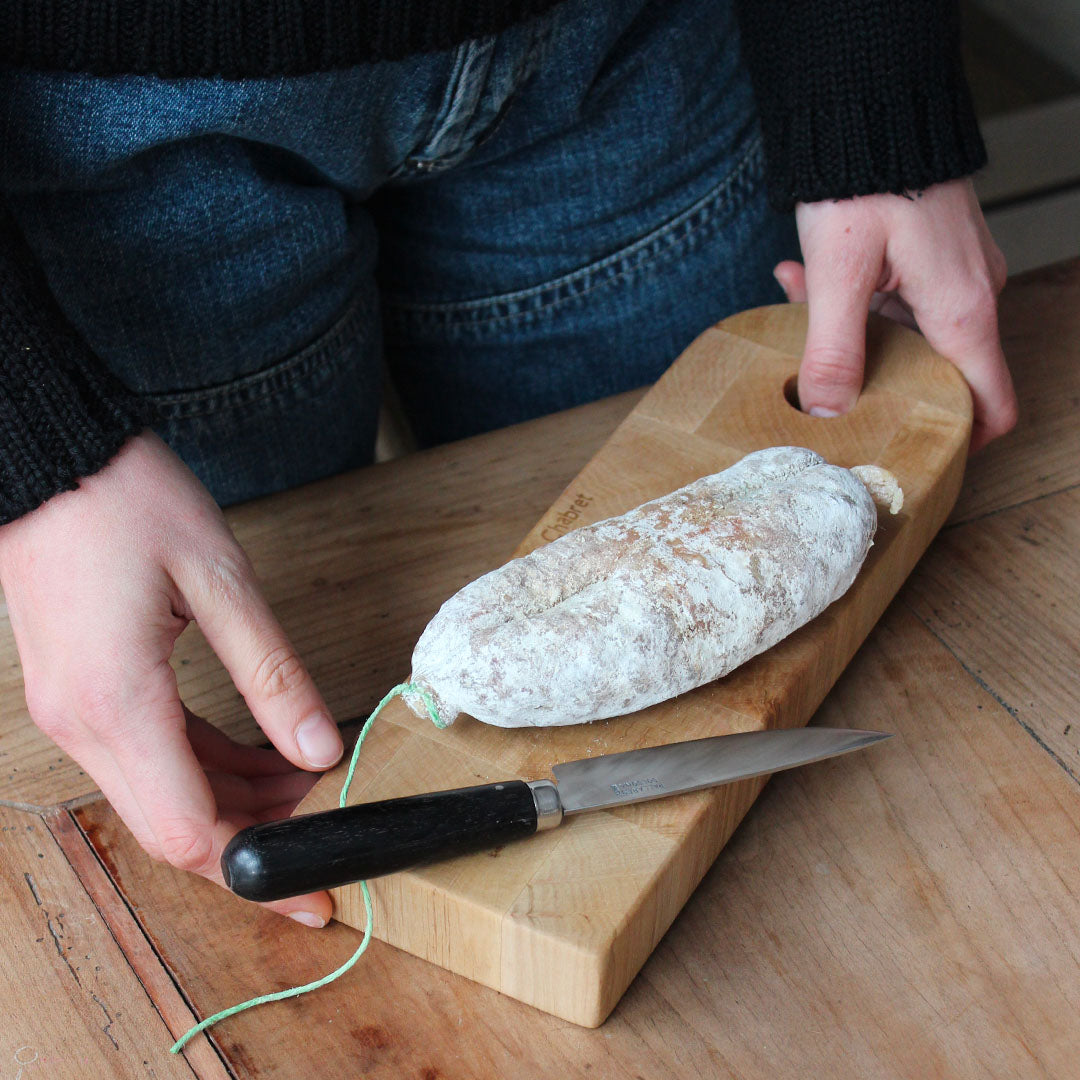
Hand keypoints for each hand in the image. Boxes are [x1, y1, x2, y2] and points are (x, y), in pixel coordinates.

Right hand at [0, 431, 341, 925]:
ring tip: (311, 780)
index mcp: (116, 705)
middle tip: (329, 824)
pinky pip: (151, 755)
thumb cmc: (128, 502)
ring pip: (165, 794)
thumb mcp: (220, 583)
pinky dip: (208, 766)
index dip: (259, 873)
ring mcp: (77, 711)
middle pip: (175, 828)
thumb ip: (273, 676)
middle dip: (259, 840)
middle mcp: (85, 724)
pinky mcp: (84, 692)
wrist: (54, 458)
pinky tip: (260, 754)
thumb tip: (320, 749)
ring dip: (238, 801)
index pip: (189, 833)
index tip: (314, 894)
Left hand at [773, 178, 1017, 451]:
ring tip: (799, 305)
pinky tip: (802, 278)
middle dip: (876, 377)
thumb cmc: (863, 179)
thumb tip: (829, 411)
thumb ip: (834, 350)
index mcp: (962, 310)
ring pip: (906, 330)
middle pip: (938, 370)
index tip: (922, 454)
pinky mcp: (931, 252)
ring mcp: (954, 272)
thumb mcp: (839, 274)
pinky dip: (853, 298)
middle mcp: (970, 293)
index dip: (964, 440)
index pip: (992, 401)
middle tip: (822, 373)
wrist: (870, 105)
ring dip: (851, 330)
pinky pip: (895, 295)